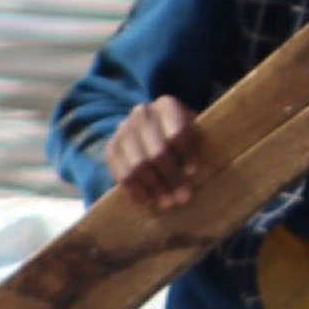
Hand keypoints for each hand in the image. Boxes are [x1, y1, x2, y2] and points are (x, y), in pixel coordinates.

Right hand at [102, 93, 203, 209]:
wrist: (154, 132)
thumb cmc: (183, 137)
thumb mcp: (195, 134)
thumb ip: (196, 147)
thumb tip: (190, 174)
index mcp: (167, 105)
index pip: (177, 133)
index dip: (186, 155)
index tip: (193, 173)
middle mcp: (142, 113)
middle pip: (157, 152)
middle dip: (172, 178)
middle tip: (183, 198)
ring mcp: (123, 130)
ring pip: (138, 165)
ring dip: (154, 188)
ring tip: (167, 203)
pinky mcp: (111, 148)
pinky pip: (121, 174)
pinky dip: (136, 191)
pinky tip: (148, 201)